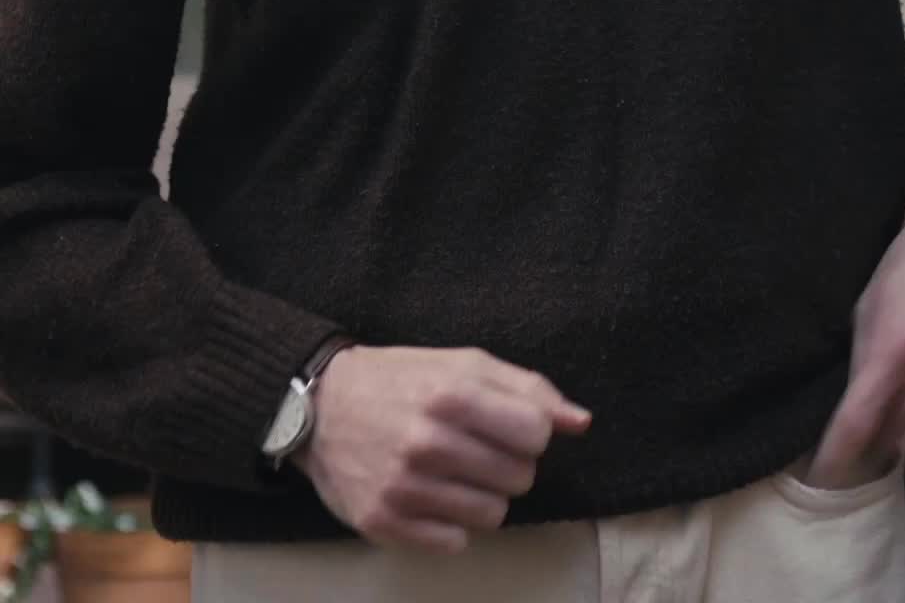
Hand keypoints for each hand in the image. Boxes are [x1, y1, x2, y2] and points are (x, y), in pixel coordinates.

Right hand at [293, 344, 591, 554]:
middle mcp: (427, 442)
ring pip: (492, 516)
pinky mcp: (384, 524)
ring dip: (482, 495)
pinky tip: (430, 494)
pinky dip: (450, 523)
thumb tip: (581, 422)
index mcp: (452, 394)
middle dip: (507, 463)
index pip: (536, 434)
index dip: (529, 430)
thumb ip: (527, 388)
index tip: (507, 425)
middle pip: (519, 478)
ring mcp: (404, 488)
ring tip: (454, 471)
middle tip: (476, 447)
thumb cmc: (403, 379)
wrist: (322, 406)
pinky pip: (454, 543)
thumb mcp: (463, 363)